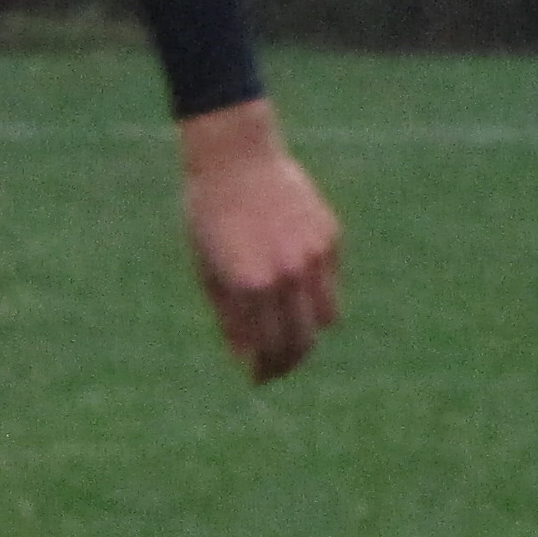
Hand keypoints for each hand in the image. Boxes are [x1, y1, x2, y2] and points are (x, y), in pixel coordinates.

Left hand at [178, 96, 340, 383]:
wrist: (236, 157)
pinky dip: (314, 293)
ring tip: (289, 336)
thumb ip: (228, 316)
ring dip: (307, 331)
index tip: (258, 379)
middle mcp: (285, 274)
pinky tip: (294, 289)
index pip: (266, 347)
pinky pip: (329, 282)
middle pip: (301, 341)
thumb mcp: (207, 267)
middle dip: (288, 362)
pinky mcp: (329, 238)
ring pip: (325, 318)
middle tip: (275, 369)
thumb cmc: (209, 213)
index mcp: (248, 285)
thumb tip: (245, 359)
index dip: (263, 369)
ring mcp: (312, 256)